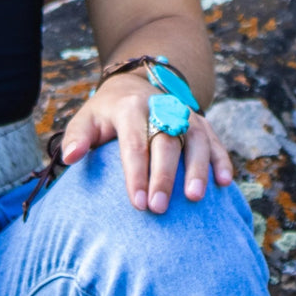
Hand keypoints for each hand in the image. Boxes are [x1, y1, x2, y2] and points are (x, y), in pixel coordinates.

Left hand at [60, 72, 232, 212]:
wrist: (135, 87)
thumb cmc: (107, 114)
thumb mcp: (86, 119)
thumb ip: (76, 137)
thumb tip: (70, 158)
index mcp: (129, 108)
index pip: (134, 143)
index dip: (136, 174)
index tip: (137, 204)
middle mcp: (161, 108)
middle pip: (166, 142)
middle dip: (163, 176)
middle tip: (159, 209)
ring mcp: (184, 114)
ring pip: (195, 139)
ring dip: (197, 168)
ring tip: (194, 197)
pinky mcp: (201, 123)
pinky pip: (214, 141)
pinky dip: (221, 160)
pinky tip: (224, 183)